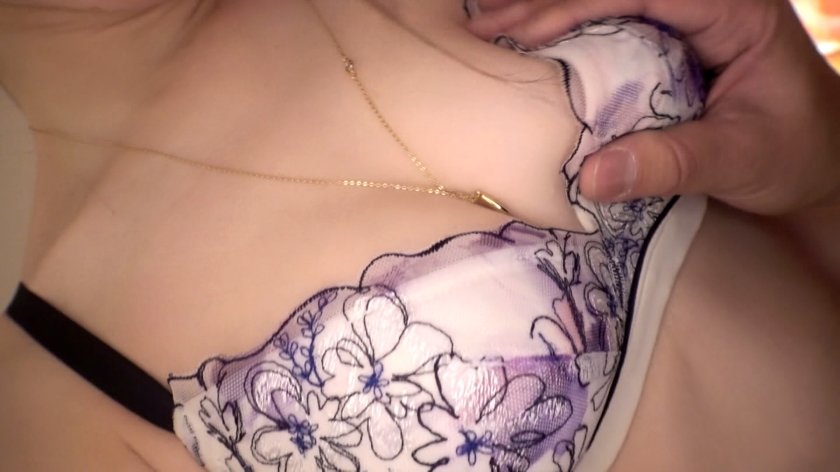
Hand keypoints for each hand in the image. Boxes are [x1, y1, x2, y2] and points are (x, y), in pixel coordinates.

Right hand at [468, 0, 839, 214]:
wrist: (819, 158)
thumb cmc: (795, 151)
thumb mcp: (741, 158)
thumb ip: (673, 162)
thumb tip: (590, 176)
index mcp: (732, 7)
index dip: (576, 6)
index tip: (522, 33)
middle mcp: (703, 2)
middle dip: (544, 3)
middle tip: (484, 24)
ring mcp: (683, 18)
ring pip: (605, 3)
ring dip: (546, 11)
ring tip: (488, 26)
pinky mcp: (667, 41)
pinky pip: (609, 25)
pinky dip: (565, 31)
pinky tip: (528, 42)